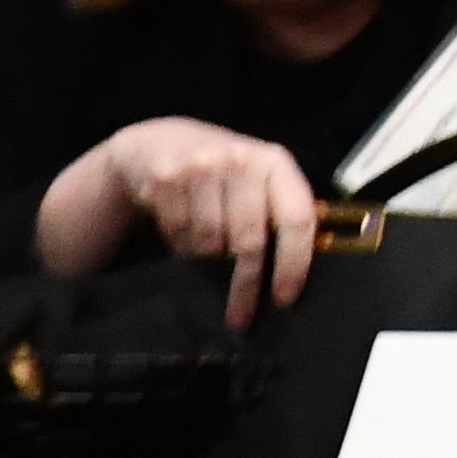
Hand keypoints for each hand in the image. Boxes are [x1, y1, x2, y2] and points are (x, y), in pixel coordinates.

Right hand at [39, 117, 327, 322]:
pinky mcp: (165, 179)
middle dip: (245, 285)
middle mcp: (242, 160)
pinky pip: (179, 235)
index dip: (293, 264)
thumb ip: (279, 212)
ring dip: (207, 256)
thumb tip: (297, 272)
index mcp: (276, 162)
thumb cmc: (223, 172)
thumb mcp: (258, 179)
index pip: (297, 219)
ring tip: (205, 241)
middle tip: (240, 315)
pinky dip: (182, 244)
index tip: (284, 300)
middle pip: (250, 241)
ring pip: (210, 243)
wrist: (159, 141)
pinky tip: (182, 225)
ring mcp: (201, 166)